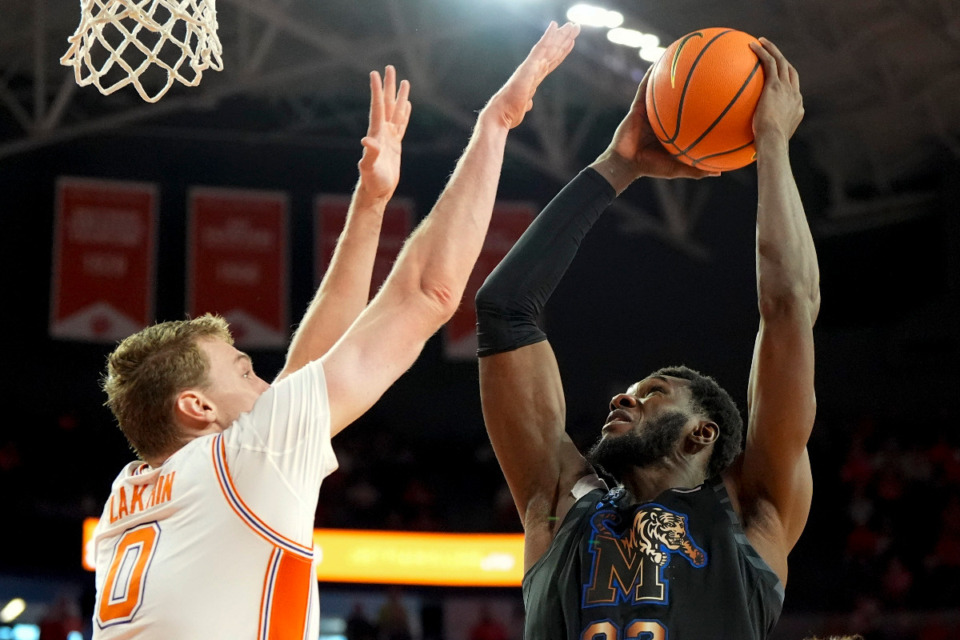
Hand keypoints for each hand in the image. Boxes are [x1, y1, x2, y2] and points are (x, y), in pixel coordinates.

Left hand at [358, 65, 411, 199]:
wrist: (376, 192)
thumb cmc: (372, 182)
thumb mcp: (369, 168)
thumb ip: (369, 154)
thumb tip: (366, 141)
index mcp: (376, 134)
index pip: (378, 107)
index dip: (377, 91)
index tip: (375, 73)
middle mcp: (382, 132)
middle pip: (387, 104)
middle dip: (388, 86)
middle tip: (390, 68)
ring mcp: (389, 138)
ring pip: (396, 112)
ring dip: (399, 97)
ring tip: (403, 81)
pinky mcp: (395, 145)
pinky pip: (401, 124)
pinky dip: (404, 113)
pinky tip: (407, 106)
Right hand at [481, 21, 579, 129]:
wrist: (501, 113)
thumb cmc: (509, 111)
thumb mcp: (523, 106)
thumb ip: (527, 102)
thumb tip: (528, 104)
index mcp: (534, 77)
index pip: (551, 62)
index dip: (562, 52)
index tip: (570, 42)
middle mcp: (533, 68)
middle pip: (553, 51)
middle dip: (564, 38)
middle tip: (576, 26)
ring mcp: (531, 66)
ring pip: (549, 47)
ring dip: (561, 35)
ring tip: (573, 25)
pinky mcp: (528, 66)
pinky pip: (540, 48)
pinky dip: (547, 36)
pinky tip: (554, 26)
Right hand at [596, 68, 718, 182]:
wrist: (626, 164)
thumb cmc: (650, 167)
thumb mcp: (677, 168)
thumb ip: (696, 169)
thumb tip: (719, 173)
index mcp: (673, 127)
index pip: (690, 111)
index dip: (702, 100)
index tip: (719, 90)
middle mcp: (663, 115)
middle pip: (679, 94)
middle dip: (691, 79)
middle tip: (708, 65)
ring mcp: (650, 109)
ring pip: (662, 86)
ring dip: (670, 70)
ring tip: (683, 52)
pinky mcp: (637, 106)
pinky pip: (645, 87)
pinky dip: (651, 74)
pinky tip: (659, 61)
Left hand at [749, 38, 803, 143]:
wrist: (773, 141)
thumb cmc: (768, 148)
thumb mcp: (768, 143)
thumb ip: (763, 139)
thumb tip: (751, 150)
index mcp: (796, 109)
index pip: (793, 91)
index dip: (787, 82)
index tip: (778, 78)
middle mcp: (795, 95)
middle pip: (791, 72)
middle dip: (783, 61)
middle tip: (772, 53)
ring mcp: (787, 89)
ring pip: (782, 62)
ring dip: (772, 49)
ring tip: (761, 41)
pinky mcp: (775, 85)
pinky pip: (770, 62)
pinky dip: (763, 51)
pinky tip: (752, 45)